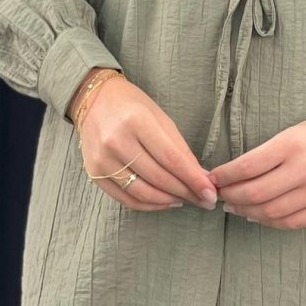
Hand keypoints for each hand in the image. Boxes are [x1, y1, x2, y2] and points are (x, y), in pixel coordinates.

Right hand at [78, 78, 218, 211]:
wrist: (94, 100)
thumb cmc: (133, 106)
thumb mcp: (161, 118)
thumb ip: (180, 149)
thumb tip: (201, 177)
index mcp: (136, 122)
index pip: (171, 158)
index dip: (193, 179)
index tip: (211, 193)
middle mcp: (116, 142)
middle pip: (158, 178)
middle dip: (186, 193)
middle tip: (205, 201)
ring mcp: (103, 160)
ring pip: (143, 193)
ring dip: (169, 201)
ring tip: (186, 200)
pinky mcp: (94, 174)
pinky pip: (126, 198)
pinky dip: (148, 205)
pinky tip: (164, 201)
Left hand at [207, 118, 305, 229]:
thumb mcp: (290, 134)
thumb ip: (263, 155)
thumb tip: (231, 177)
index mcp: (291, 145)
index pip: (246, 166)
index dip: (223, 176)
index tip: (213, 178)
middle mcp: (304, 169)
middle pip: (254, 193)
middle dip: (230, 196)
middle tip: (220, 195)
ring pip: (270, 212)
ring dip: (246, 212)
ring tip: (236, 207)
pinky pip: (290, 223)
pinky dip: (268, 222)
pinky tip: (257, 215)